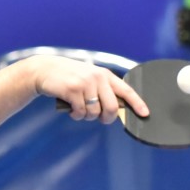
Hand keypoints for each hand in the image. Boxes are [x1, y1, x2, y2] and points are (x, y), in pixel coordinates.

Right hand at [30, 55, 148, 123]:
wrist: (45, 70)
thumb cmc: (68, 77)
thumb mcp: (88, 77)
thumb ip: (102, 89)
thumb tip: (115, 109)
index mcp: (104, 74)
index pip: (126, 90)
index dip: (137, 103)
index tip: (145, 113)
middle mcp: (97, 77)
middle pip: (112, 107)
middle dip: (107, 118)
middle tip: (100, 119)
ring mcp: (85, 83)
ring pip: (95, 112)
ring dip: (87, 117)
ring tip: (79, 110)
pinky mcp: (73, 90)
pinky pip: (81, 112)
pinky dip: (76, 115)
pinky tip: (71, 109)